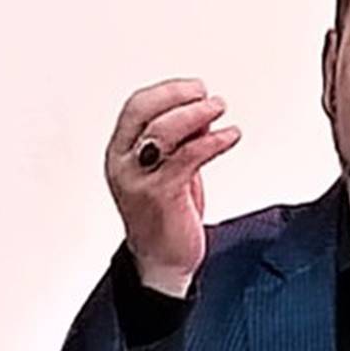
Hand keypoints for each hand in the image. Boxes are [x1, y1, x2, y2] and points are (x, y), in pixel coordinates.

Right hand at [105, 78, 240, 296]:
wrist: (161, 262)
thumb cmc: (164, 216)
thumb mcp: (169, 169)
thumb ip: (180, 140)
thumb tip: (200, 112)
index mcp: (120, 153)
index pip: (136, 106)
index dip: (166, 91)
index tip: (194, 88)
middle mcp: (124, 163)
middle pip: (144, 112)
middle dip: (178, 96)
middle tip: (207, 96)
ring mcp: (139, 179)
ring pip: (164, 131)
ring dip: (196, 114)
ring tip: (219, 108)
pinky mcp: (160, 194)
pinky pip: (187, 157)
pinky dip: (213, 141)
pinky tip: (229, 136)